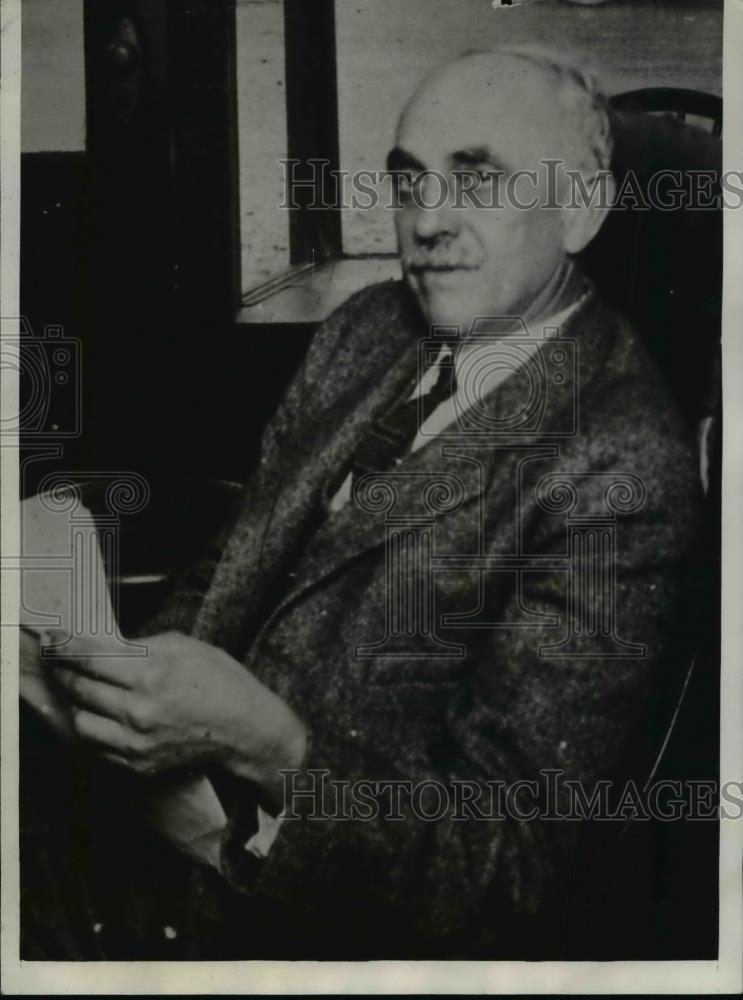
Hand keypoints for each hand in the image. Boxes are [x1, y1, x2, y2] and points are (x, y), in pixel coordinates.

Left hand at [49, 631, 305, 808]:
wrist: (245, 729)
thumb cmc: (221, 682)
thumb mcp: (184, 646)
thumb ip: (140, 646)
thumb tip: (107, 648)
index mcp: (150, 674)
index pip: (89, 657)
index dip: (64, 646)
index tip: (51, 640)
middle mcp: (138, 710)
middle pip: (79, 688)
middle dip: (64, 671)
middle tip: (60, 661)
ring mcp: (136, 741)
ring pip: (80, 721)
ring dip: (77, 703)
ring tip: (83, 690)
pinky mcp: (137, 762)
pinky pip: (97, 746)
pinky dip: (94, 727)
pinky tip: (102, 713)